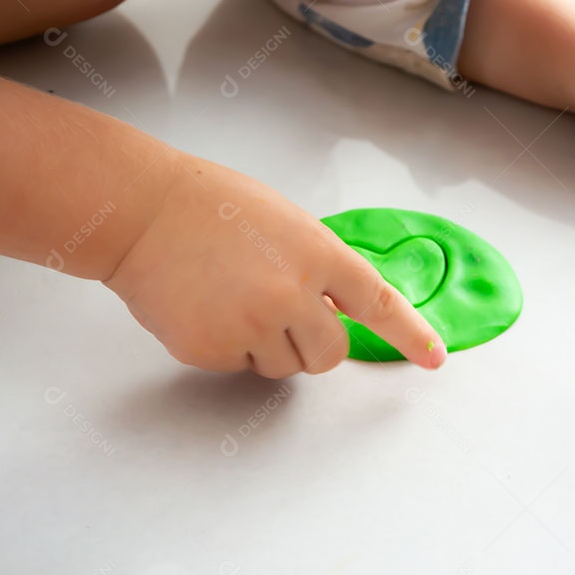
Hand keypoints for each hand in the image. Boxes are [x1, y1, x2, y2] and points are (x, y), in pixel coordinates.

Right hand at [105, 156, 446, 376]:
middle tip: (281, 314)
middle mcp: (290, 294)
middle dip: (315, 345)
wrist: (140, 213)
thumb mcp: (285, 223)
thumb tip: (334, 311)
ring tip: (230, 299)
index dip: (410, 334)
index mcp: (316, 254)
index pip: (376, 302)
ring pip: (284, 366)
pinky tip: (204, 308)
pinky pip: (238, 366)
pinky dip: (226, 347)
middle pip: (331, 354)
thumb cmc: (210, 207)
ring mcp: (250, 325)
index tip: (433, 358)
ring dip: (268, 345)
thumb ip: (318, 267)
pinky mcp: (212, 350)